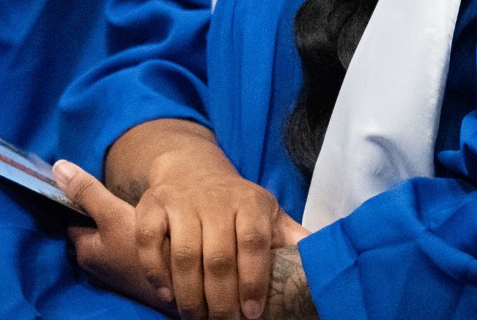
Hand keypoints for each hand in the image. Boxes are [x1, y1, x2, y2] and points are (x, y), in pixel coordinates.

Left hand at [55, 161, 174, 312]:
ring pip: (111, 236)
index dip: (79, 195)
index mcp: (85, 251)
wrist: (182, 286)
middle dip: (102, 208)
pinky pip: (126, 246)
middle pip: (93, 226)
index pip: (72, 215)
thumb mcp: (114, 215)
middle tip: (119, 191)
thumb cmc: (142, 252)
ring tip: (134, 204)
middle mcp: (95, 264)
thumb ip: (88, 192)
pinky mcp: (134, 272)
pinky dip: (131, 234)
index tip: (95, 178)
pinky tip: (146, 225)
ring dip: (119, 221)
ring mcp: (115, 270)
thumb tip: (58, 167)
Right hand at [70, 123, 304, 319]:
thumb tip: (327, 266)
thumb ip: (293, 239)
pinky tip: (167, 295)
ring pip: (183, 254)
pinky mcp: (151, 205)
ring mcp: (180, 201)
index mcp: (250, 203)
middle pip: (217, 257)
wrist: (191, 170)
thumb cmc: (236, 205)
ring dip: (189, 295)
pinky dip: (156, 273)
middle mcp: (215, 199)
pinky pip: (148, 242)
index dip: (253, 281)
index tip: (251, 314)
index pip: (253, 243)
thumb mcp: (268, 214)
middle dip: (220, 300)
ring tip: (197, 318)